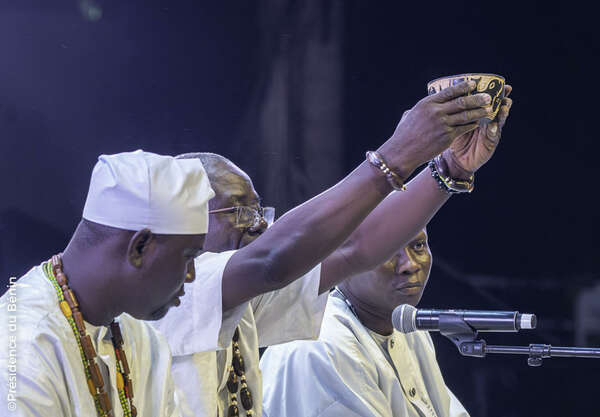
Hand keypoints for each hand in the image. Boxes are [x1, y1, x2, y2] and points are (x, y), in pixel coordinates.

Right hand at [377, 80, 491, 178]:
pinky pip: (464, 128)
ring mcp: (442, 125)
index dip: (463, 86)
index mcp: (426, 103)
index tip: (473, 83)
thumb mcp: (409, 115)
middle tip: (488, 97)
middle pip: (461, 102)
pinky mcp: (447, 137)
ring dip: (479, 112)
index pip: (449, 91)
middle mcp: (436, 112)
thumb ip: (422, 109)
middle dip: (477, 99)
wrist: (402, 152)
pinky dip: (472, 124)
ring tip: (488, 110)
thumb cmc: (403, 135)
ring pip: (466, 115)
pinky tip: (478, 123)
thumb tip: (428, 105)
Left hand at [443, 85, 513, 178]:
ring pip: (500, 120)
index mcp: (480, 114)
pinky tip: (493, 127)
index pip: (489, 101)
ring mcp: (491, 132)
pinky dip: (494, 131)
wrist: (455, 159)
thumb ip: (456, 110)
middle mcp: (488, 121)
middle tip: (506, 92)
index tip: (501, 83)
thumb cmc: (454, 138)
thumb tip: (449, 92)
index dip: (496, 92)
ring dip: (503, 113)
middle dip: (503, 99)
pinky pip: (493, 137)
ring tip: (504, 107)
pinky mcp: (490, 144)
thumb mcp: (455, 121)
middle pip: (498, 108)